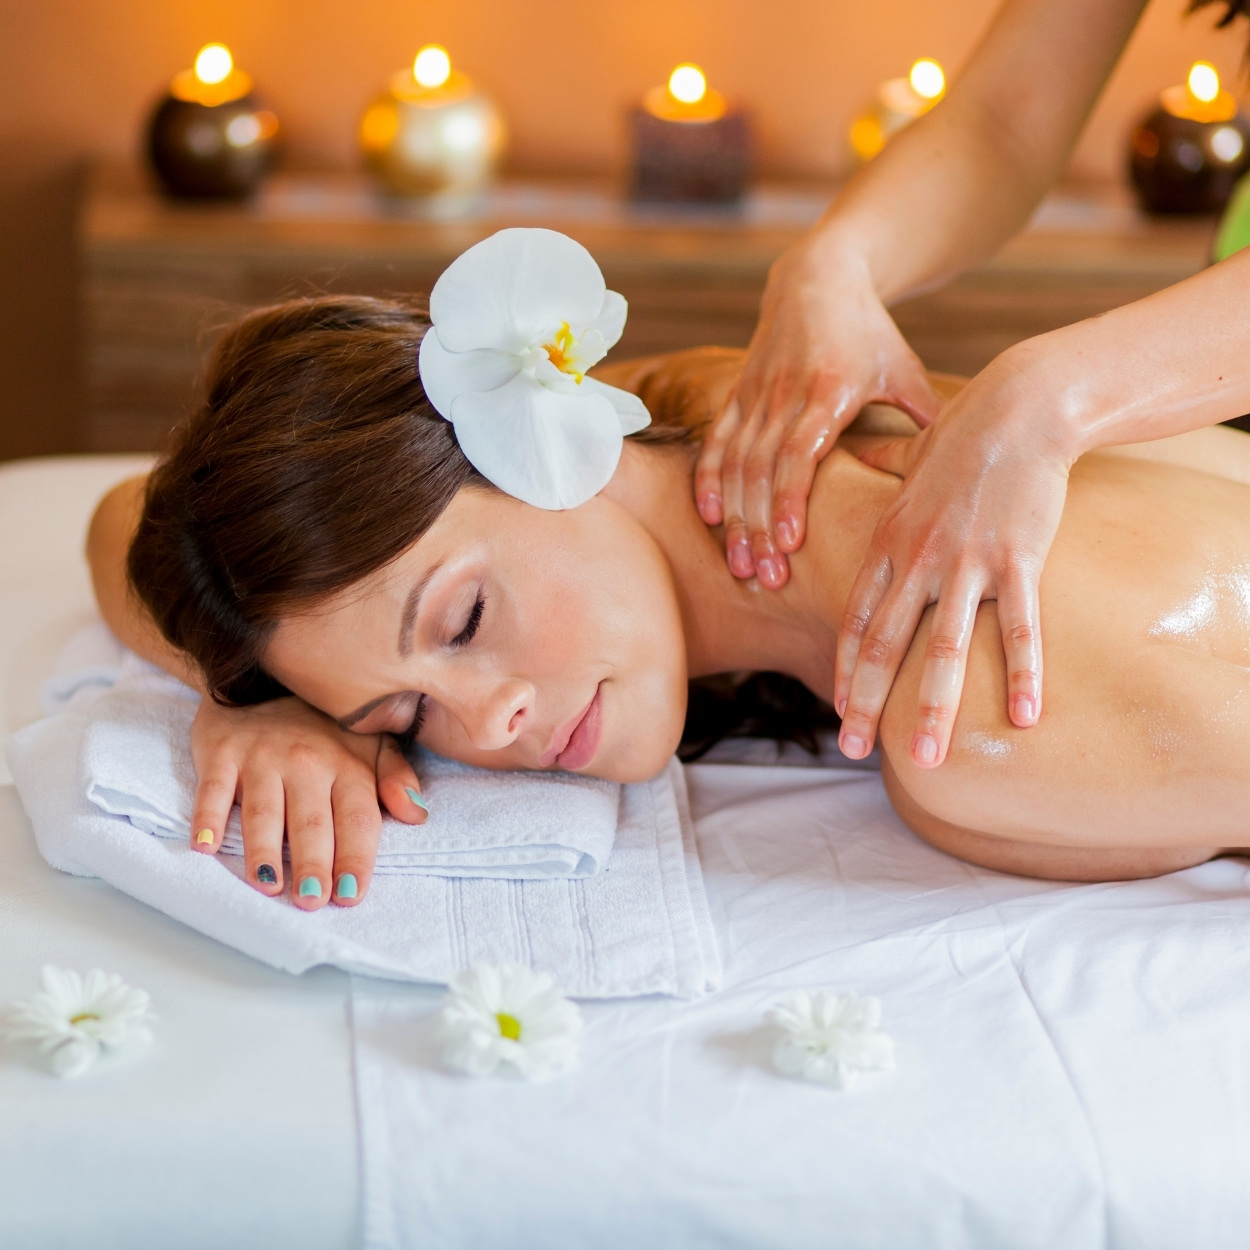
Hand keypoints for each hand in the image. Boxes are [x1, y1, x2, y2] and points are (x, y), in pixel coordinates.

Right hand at [187, 695, 427, 908]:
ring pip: (264, 811)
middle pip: (311, 822)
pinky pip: (214, 789)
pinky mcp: (222, 753)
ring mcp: (262, 757)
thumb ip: (395, 777)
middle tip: (312, 900)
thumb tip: (417, 813)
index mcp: (347, 765)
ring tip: (268, 886)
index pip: (357, 819)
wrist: (263, 680)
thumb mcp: (370, 743)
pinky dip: (208, 817)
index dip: (355, 858)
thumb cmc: (323, 728)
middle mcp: (307, 761)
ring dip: (264, 850)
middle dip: (313, 863)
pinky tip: (205, 846)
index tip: (351, 895)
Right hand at [695, 237, 939, 588]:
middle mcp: (784, 395)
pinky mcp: (737, 396)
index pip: (799, 453)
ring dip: (736, 518)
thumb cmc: (869, 332)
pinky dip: (708, 481)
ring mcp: (755, 396)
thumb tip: (965, 474)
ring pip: (736, 466)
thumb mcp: (904, 369)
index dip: (791, 499)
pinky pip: (717, 444)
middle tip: (766, 578)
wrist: (817, 279)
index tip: (791, 543)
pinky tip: (709, 518)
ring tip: (740, 565)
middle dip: (760, 528)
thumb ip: (926, 418)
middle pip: (762, 471)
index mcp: (828, 390)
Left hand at [834, 347, 1072, 767]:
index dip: (846, 670)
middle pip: (883, 645)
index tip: (839, 710)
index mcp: (888, 544)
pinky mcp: (1016, 558)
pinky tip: (1024, 716)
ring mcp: (965, 562)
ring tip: (928, 758)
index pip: (856, 621)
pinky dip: (1023, 673)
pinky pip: (1017, 626)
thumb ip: (880, 474)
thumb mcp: (908, 462)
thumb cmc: (963, 435)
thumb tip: (860, 455)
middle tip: (853, 750)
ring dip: (934, 707)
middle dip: (866, 704)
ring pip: (943, 648)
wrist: (1017, 406)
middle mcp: (916, 560)